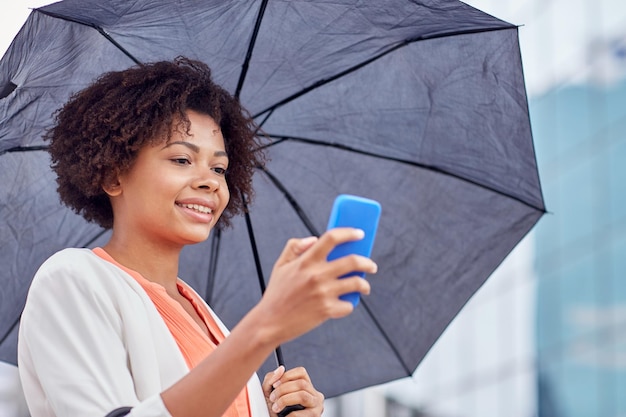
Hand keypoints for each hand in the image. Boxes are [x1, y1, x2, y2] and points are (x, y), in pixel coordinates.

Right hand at [256, 228, 376, 343]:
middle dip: (367, 262)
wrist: (270, 322)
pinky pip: (348, 305)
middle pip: (353, 261)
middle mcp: (317, 275)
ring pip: (356, 283)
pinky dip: (349, 304)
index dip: (349, 233)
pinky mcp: (327, 310)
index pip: (332, 238)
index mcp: (306, 261)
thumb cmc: (276, 293)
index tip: (359, 233)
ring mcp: (323, 293)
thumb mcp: (281, 265)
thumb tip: (314, 239)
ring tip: (364, 286)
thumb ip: (295, 247)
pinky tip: (346, 303)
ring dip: (364, 284)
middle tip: (371, 266)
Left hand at [263, 366, 323, 416]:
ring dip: (285, 400)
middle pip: (302, 383)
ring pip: (302, 395)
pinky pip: (300, 413)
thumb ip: (272, 380)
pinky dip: (289, 415)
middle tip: (272, 399)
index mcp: (307, 386)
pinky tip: (284, 416)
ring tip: (276, 407)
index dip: (287, 376)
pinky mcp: (314, 416)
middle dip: (283, 389)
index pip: (301, 372)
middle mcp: (315, 394)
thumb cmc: (276, 410)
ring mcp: (317, 406)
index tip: (275, 385)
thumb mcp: (270, 393)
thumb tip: (280, 369)